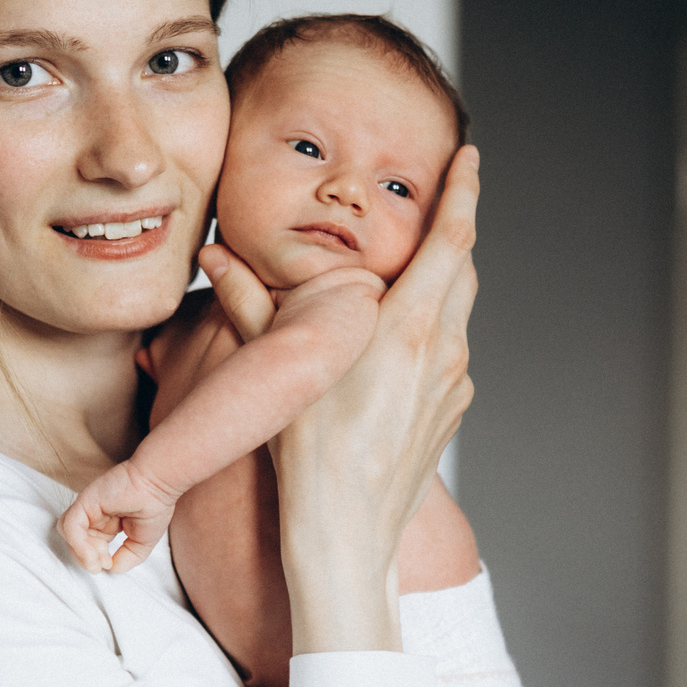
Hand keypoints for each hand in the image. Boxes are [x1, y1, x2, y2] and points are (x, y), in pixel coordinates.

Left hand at [57, 459, 185, 573]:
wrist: (159, 485)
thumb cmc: (155, 505)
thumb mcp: (143, 542)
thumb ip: (128, 558)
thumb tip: (112, 569)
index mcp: (106, 523)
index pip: (88, 544)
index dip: (95, 559)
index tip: (110, 563)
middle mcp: (94, 515)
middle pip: (75, 541)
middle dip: (88, 558)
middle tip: (104, 563)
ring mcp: (88, 507)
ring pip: (67, 534)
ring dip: (80, 553)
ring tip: (97, 560)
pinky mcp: (85, 502)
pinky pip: (70, 527)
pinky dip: (79, 545)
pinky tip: (94, 555)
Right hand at [271, 147, 479, 654]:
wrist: (347, 531)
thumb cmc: (310, 453)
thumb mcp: (279, 369)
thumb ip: (251, 305)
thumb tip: (216, 257)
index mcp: (408, 329)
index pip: (451, 240)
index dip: (464, 191)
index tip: (470, 156)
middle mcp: (443, 351)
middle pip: (462, 269)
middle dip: (451, 229)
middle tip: (438, 196)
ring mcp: (454, 383)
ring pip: (457, 312)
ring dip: (439, 284)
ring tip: (408, 268)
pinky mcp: (452, 409)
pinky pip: (448, 352)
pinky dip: (431, 329)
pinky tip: (396, 341)